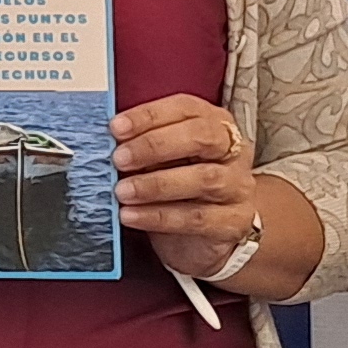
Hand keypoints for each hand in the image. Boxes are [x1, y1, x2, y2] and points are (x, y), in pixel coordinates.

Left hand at [116, 96, 259, 272]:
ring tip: (122, 191)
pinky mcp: (234, 222)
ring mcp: (237, 187)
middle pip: (201, 137)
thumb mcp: (162, 162)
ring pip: (203, 179)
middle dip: (155, 145)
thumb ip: (143, 146)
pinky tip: (132, 215)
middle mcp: (233, 151)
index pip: (186, 108)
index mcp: (215, 124)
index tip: (116, 127)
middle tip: (119, 158)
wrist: (205, 239)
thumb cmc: (181, 189)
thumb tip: (110, 140)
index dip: (150, 115)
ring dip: (155, 184)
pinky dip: (159, 216)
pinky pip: (197, 218)